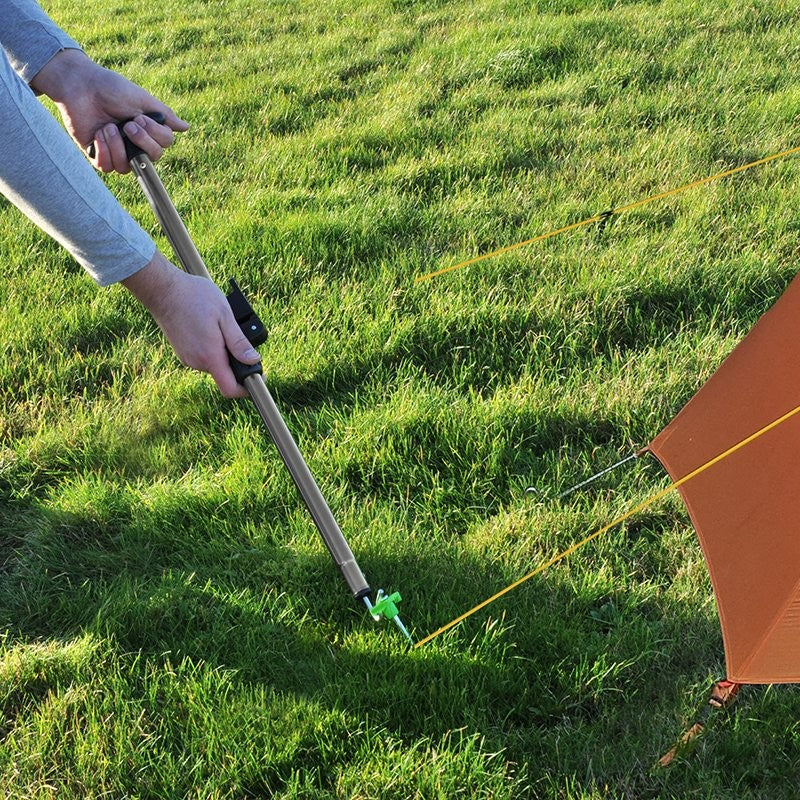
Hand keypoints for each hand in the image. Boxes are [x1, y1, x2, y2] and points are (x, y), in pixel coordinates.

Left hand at [31, 49, 188, 172]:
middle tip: (126, 124)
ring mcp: (116, 152)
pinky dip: (103, 151)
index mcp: (147, 130)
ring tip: (106, 127)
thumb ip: (164, 115)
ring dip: (117, 146)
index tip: (139, 118)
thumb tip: (186, 127)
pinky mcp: (98, 155)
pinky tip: (97, 134)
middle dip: (140, 142)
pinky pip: (107, 167)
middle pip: (151, 160)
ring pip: (127, 167)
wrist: (80, 86)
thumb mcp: (142, 99)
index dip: (154, 136)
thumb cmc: (111, 88)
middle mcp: (134, 144)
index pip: (164, 146)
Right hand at [122, 252, 261, 397]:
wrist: (163, 289)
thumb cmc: (194, 297)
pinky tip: (210, 327)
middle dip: (237, 360)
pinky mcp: (182, 350)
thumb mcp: (224, 316)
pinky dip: (212, 347)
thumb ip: (239, 342)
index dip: (246, 388)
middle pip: (224, 373)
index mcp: (210, 356)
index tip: (258, 377)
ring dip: (224, 351)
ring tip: (222, 326)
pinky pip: (203, 355)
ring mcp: (187, 357)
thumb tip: (253, 360)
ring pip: (214, 363)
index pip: (230, 388)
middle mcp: (197, 362)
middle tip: (240, 335)